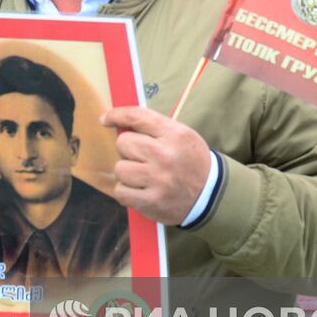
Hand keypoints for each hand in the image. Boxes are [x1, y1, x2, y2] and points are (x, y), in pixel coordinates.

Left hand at [100, 106, 211, 224]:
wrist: (210, 195)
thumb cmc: (191, 161)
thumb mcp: (181, 136)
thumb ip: (154, 128)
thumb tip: (120, 123)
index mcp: (174, 135)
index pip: (137, 117)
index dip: (116, 115)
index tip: (105, 119)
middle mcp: (165, 155)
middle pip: (123, 143)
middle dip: (128, 150)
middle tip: (141, 157)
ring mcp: (158, 180)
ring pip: (120, 168)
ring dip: (127, 172)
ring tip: (142, 176)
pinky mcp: (152, 201)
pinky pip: (121, 192)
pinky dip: (126, 191)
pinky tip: (139, 190)